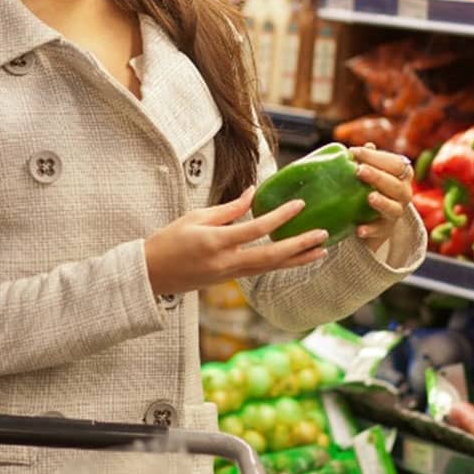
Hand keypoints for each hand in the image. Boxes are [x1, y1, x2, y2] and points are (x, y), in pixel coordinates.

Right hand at [144, 188, 328, 296]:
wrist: (151, 274)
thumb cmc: (169, 241)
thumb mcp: (195, 217)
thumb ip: (228, 209)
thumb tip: (253, 194)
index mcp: (216, 243)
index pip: (257, 229)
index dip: (281, 216)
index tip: (300, 204)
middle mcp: (227, 262)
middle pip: (272, 256)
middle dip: (300, 246)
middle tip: (323, 235)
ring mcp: (229, 275)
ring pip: (270, 268)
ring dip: (297, 260)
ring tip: (320, 251)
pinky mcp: (229, 280)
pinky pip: (261, 271)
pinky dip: (281, 264)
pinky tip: (295, 258)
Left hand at [350, 144, 415, 246]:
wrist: (372, 217)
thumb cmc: (371, 185)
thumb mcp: (371, 171)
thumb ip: (369, 160)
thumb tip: (367, 145)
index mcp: (402, 175)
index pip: (395, 163)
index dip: (375, 157)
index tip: (353, 152)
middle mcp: (404, 193)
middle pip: (396, 185)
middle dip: (378, 177)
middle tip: (359, 170)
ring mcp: (396, 212)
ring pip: (394, 208)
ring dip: (382, 203)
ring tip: (370, 197)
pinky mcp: (385, 230)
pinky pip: (380, 230)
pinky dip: (371, 230)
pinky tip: (359, 229)